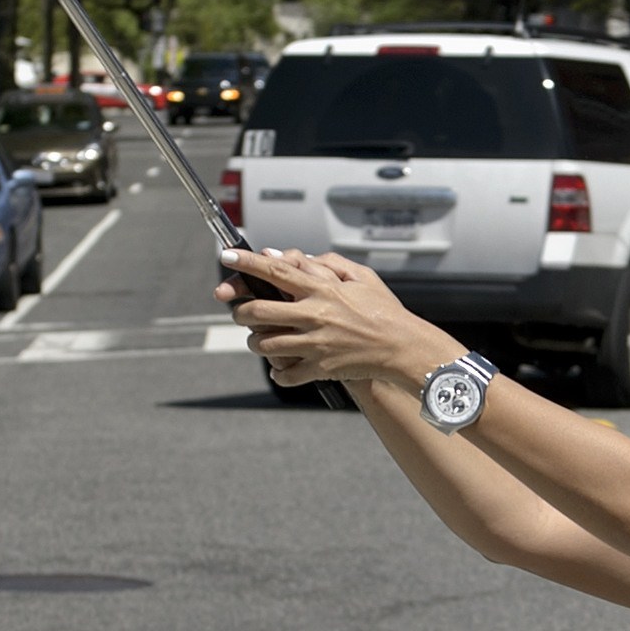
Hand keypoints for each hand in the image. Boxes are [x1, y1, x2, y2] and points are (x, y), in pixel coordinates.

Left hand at [223, 248, 459, 390]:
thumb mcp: (361, 276)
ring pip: (265, 343)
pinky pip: (285, 374)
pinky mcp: (320, 367)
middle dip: (241, 311)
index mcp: (323, 289)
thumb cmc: (383, 310)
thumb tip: (290, 257)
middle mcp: (315, 314)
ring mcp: (315, 343)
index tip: (227, 256)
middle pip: (258, 311)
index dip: (247, 263)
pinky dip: (278, 372)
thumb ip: (325, 264)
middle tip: (240, 312)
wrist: (403, 347)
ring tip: (260, 339)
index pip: (276, 270)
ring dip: (256, 342)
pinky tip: (280, 367)